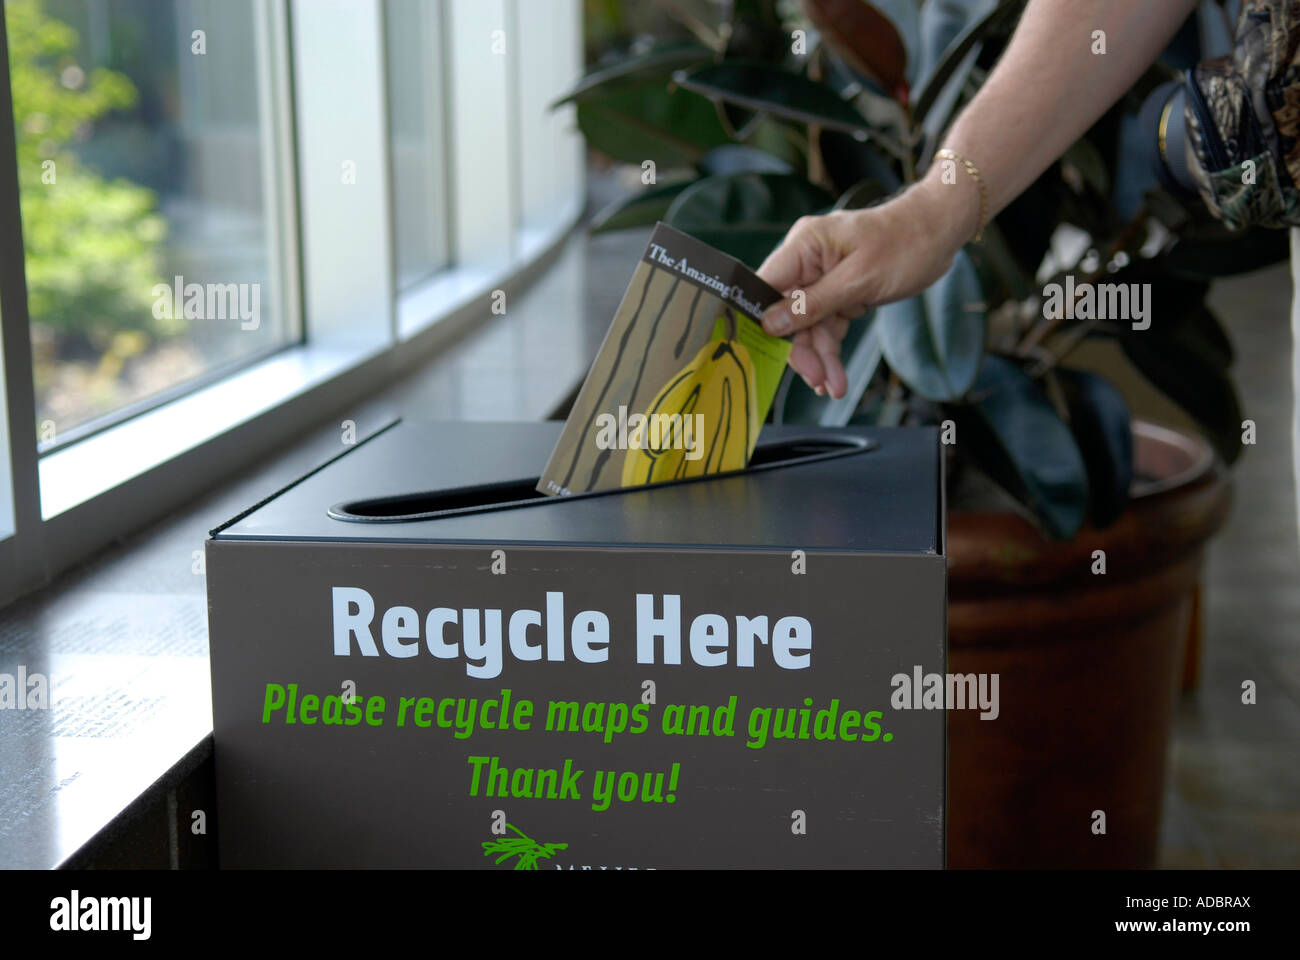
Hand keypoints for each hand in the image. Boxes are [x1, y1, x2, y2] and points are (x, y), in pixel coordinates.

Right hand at [757, 175, 973, 397]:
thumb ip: (814, 303)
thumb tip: (771, 323)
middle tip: (817, 379)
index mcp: (804, 245)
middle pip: (786, 313)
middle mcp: (806, 260)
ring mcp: (821, 277)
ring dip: (820, 356)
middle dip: (802, 349)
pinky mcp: (837, 291)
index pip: (765, 285)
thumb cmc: (905, 243)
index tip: (763, 353)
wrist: (939, 233)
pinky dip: (830, 348)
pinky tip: (834, 374)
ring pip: (807, 325)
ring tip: (834, 386)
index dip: (760, 320)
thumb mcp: (860, 279)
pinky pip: (825, 324)